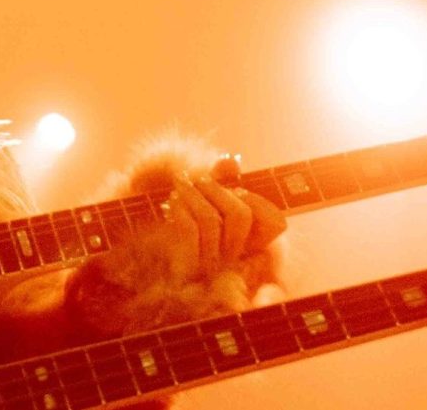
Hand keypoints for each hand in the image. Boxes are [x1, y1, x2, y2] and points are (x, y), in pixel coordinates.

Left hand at [161, 165, 285, 280]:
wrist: (150, 245)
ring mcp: (213, 264)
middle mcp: (236, 256)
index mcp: (250, 242)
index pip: (276, 223)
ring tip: (180, 183)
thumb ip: (221, 178)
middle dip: (219, 189)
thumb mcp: (204, 196)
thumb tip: (230, 161)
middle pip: (241, 216)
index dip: (261, 203)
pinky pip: (190, 229)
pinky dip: (181, 207)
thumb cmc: (183, 217)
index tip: (238, 190)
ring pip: (212, 219)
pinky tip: (173, 199)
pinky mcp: (187, 265)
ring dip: (193, 192)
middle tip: (200, 180)